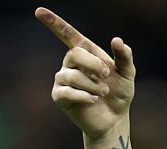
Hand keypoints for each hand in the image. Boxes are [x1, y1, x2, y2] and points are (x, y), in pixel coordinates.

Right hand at [35, 7, 135, 139]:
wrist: (114, 119)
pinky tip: (93, 101)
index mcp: (85, 53)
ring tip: (102, 93)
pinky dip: (83, 96)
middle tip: (107, 76)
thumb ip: (124, 57)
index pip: (68, 34)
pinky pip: (66, 92)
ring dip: (92, 85)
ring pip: (72, 76)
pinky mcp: (59, 96)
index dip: (54, 23)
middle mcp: (71, 64)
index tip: (39, 11)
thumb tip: (117, 40)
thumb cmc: (119, 94)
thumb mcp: (127, 74)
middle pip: (74, 54)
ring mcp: (63, 80)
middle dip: (93, 65)